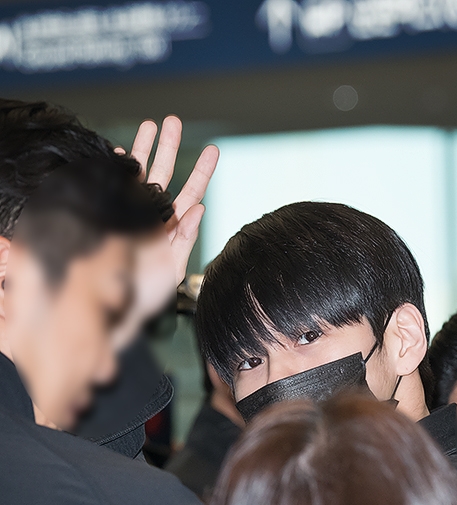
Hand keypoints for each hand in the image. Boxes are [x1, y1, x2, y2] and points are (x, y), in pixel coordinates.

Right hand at [120, 116, 219, 284]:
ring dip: (144, 148)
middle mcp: (155, 215)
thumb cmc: (146, 292)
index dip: (202, 171)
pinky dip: (117, 168)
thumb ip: (186, 238)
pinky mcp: (115, 214)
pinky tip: (118, 151)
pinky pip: (116, 186)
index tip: (213, 149)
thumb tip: (200, 209)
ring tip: (149, 125)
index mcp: (173, 227)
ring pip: (140, 174)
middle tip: (173, 121)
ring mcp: (134, 213)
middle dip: (170, 147)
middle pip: (165, 174)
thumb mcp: (172, 267)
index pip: (192, 192)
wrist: (115, 303)